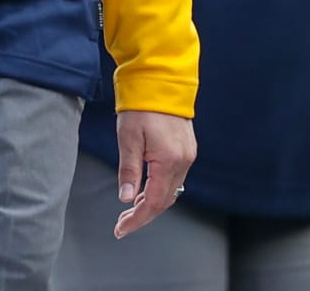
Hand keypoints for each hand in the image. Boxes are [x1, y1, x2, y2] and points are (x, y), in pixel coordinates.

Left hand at [114, 110, 195, 238]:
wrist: (159, 81)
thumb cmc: (141, 106)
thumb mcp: (128, 139)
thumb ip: (129, 171)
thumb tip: (127, 198)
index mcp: (169, 161)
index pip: (154, 202)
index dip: (137, 220)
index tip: (121, 229)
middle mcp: (183, 161)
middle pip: (165, 201)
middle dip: (143, 215)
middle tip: (123, 223)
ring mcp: (188, 155)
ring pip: (171, 191)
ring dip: (152, 203)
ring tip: (131, 210)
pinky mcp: (187, 149)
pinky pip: (175, 178)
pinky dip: (160, 189)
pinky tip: (146, 190)